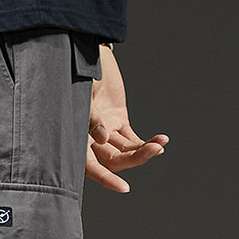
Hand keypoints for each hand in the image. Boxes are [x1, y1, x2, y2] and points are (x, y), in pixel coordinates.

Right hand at [87, 46, 168, 191]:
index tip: (124, 188)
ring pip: (126, 151)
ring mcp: (105, 131)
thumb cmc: (78, 72)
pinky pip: (133, 139)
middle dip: (135, 159)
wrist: (89, 51)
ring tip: (161, 143)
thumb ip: (91, 118)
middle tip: (154, 150)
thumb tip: (102, 138)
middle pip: (113, 160)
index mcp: (76, 136)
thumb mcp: (83, 94)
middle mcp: (90, 139)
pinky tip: (161, 140)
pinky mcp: (118, 121)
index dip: (106, 179)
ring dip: (144, 150)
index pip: (91, 166)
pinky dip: (147, 141)